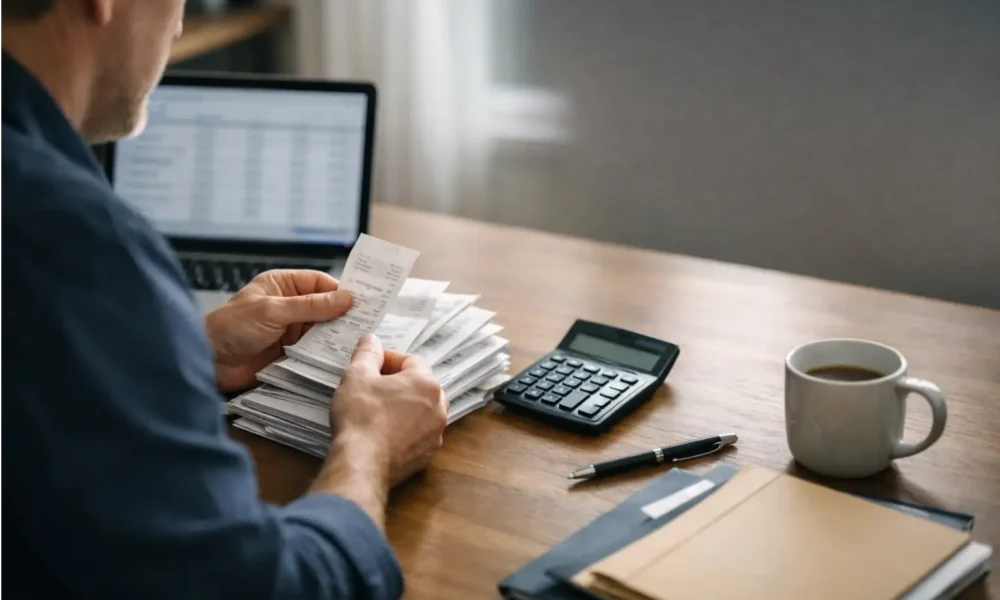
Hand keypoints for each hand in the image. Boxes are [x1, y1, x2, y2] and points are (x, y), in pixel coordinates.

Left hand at [205, 269, 351, 391]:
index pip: (319, 283)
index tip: (364, 301)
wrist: (207, 360)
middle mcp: (288, 305)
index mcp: (282, 285)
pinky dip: (326, 352)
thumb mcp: (273, 311)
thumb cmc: (231, 327)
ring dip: (336, 335)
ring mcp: (289, 329)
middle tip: (368, 323)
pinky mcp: (289, 351)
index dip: (341, 290)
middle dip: (343, 314)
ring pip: (322, 329)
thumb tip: (345, 298)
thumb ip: (310, 306)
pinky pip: (314, 349)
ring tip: (358, 341)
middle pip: (324, 306)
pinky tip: (340, 355)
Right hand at [331, 334, 447, 486]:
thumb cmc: (361, 416)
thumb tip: (371, 340)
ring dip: (403, 406)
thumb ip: (367, 353)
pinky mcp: (426, 456)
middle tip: (374, 386)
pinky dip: (404, 430)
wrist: (362, 463)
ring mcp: (435, 434)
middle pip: (420, 385)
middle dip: (398, 382)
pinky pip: (417, 434)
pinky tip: (383, 432)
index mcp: (427, 383)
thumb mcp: (357, 375)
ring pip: (421, 411)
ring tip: (377, 408)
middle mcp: (439, 408)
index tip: (370, 364)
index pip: (411, 361)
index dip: (388, 360)